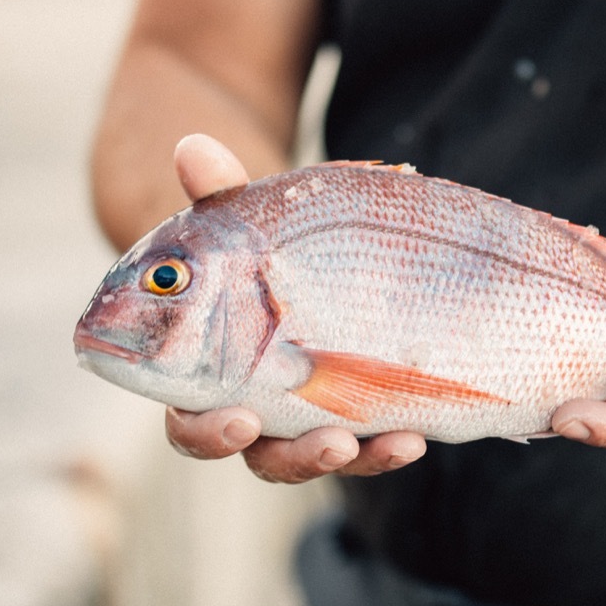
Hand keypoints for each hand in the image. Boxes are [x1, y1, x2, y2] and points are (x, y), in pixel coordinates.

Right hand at [163, 134, 426, 480]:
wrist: (295, 251)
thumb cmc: (248, 243)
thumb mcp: (237, 217)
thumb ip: (216, 193)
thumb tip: (194, 147)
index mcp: (204, 377)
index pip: (191, 422)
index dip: (207, 432)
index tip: (238, 422)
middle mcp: (253, 409)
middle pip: (263, 455)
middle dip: (296, 457)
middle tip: (329, 444)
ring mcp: (306, 415)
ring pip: (320, 454)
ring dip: (355, 455)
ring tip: (393, 443)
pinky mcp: (352, 410)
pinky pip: (367, 439)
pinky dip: (389, 442)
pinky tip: (415, 434)